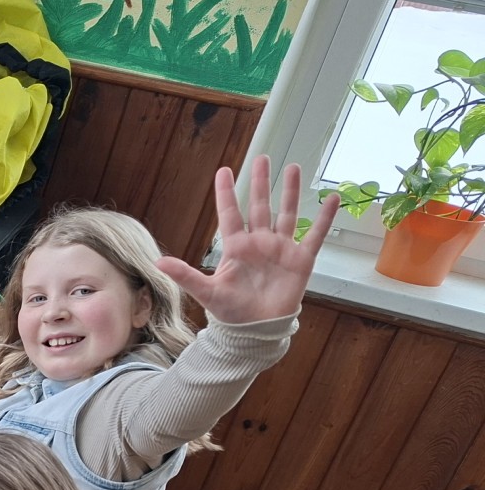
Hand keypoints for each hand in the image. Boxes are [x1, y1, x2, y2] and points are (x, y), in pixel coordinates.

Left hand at [155, 155, 340, 325]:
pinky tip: (332, 198)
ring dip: (290, 192)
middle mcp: (259, 243)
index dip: (226, 193)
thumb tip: (157, 263)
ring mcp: (281, 249)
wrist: (255, 331)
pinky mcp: (301, 260)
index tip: (224, 170)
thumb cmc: (230, 312)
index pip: (230, 213)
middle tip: (262, 158)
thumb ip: (184, 274)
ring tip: (293, 168)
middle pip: (259, 206)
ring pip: (287, 213)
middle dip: (260, 182)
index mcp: (236, 247)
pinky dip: (324, 218)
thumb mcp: (206, 291)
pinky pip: (315, 235)